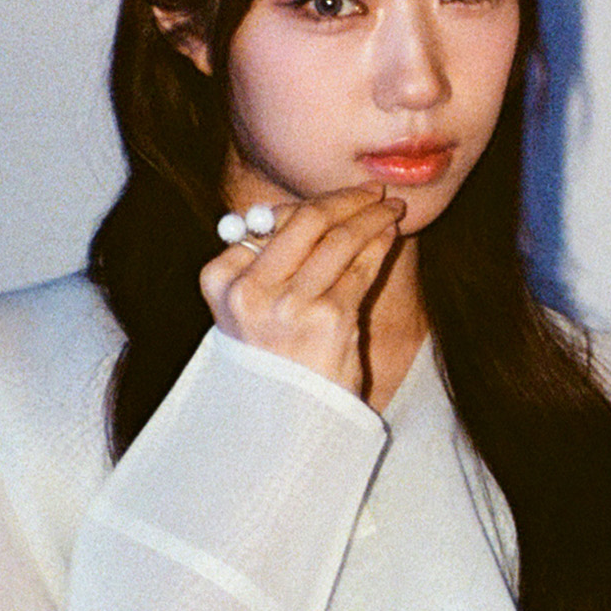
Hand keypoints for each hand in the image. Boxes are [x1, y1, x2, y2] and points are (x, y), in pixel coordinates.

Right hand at [196, 188, 406, 397]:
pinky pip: (361, 267)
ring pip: (339, 240)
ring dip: (371, 216)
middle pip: (305, 222)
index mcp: (220, 279)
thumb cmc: (272, 358)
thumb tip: (319, 206)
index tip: (337, 197)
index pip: (268, 222)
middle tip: (371, 191)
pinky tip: (390, 232)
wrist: (286, 419)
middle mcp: (249, 290)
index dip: (308, 204)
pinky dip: (380, 242)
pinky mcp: (329, 319)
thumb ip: (270, 258)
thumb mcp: (250, 307)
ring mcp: (289, 305)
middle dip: (344, 199)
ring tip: (390, 207)